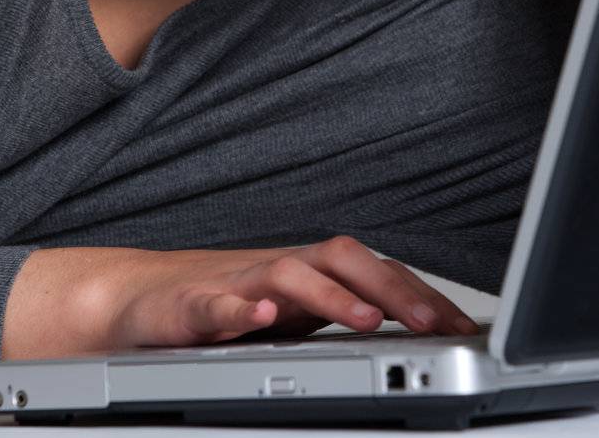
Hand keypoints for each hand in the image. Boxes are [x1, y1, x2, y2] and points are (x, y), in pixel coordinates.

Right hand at [1, 236, 477, 358]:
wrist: (134, 301)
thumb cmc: (223, 310)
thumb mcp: (295, 320)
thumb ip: (344, 322)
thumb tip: (417, 338)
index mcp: (311, 277)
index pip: (376, 272)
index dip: (422, 294)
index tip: (464, 327)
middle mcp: (279, 271)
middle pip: (344, 259)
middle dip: (394, 288)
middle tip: (435, 325)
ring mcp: (234, 285)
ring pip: (289, 274)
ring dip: (332, 296)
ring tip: (367, 320)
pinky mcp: (189, 307)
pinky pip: (215, 306)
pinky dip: (239, 311)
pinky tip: (261, 318)